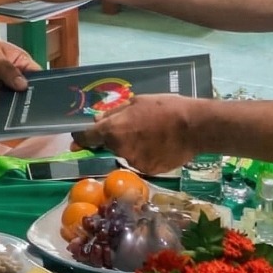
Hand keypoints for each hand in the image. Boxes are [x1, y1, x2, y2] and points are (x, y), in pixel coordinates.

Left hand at [0, 36, 38, 117]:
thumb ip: (7, 69)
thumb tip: (24, 85)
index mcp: (22, 66)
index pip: (38, 80)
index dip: (42, 90)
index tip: (42, 101)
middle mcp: (16, 84)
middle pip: (27, 99)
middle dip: (23, 107)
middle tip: (16, 111)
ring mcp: (4, 96)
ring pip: (12, 110)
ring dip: (4, 113)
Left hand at [73, 94, 200, 175]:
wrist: (194, 127)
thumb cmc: (166, 108)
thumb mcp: (137, 101)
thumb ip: (114, 112)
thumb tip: (97, 120)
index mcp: (114, 130)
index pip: (88, 137)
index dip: (81, 138)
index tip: (77, 140)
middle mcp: (119, 150)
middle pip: (110, 145)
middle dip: (117, 138)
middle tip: (137, 127)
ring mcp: (133, 163)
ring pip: (126, 154)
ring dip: (132, 147)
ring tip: (153, 135)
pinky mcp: (147, 171)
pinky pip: (140, 162)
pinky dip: (145, 155)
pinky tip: (160, 146)